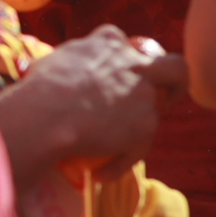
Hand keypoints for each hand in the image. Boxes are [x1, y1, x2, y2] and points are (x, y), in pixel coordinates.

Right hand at [0, 26, 189, 188]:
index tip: (116, 80)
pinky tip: (101, 175)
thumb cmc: (42, 85)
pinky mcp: (146, 125)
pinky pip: (138, 149)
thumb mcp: (58, 58)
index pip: (127, 47)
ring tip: (112, 149)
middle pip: (173, 68)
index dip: (125, 65)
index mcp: (110, 42)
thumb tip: (61, 70)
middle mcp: (135, 64)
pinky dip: (121, 162)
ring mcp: (144, 95)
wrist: (48, 113)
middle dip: (174, 83)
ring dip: (137, 130)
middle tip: (164, 99)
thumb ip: (75, 60)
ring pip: (155, 114)